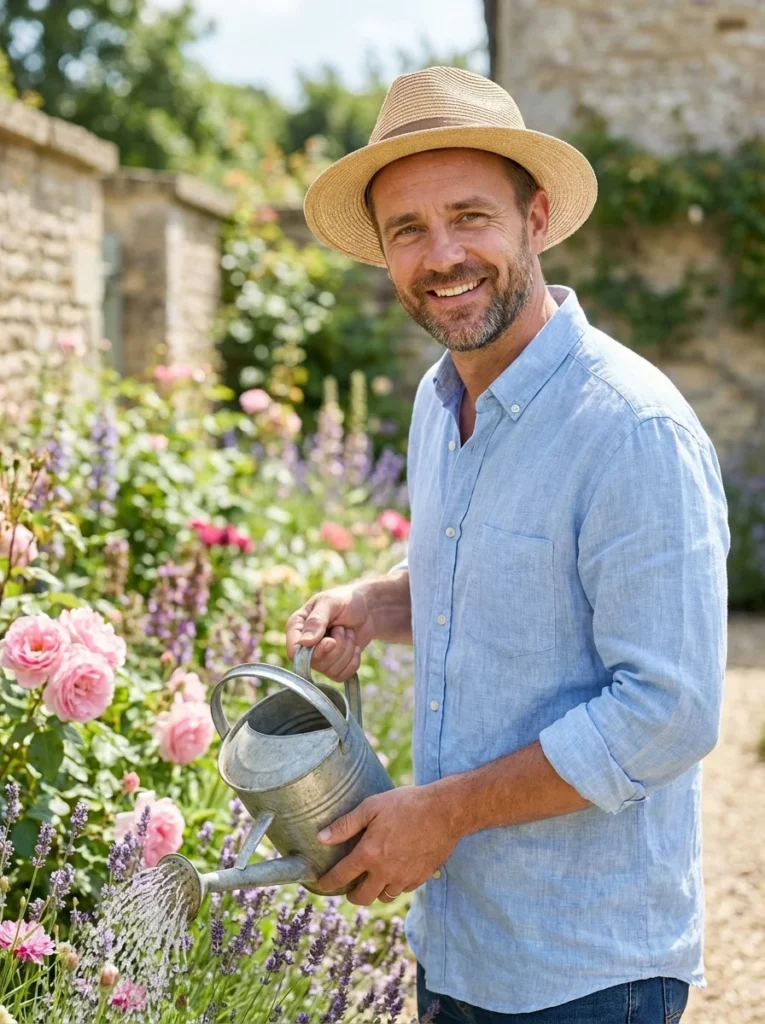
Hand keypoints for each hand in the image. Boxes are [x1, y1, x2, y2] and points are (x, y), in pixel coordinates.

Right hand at [285, 584, 374, 681]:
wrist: (367, 609)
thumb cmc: (345, 601)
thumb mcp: (330, 603)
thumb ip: (316, 620)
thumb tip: (305, 643)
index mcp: (297, 627)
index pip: (294, 652)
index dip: (313, 652)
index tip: (331, 641)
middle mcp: (305, 646)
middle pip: (315, 663)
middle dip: (337, 647)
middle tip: (342, 628)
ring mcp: (319, 658)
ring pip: (331, 670)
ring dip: (347, 650)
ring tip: (348, 633)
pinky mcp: (334, 666)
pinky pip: (342, 675)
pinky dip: (353, 662)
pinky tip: (355, 647)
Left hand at [315, 785, 459, 905]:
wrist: (445, 811)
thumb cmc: (407, 804)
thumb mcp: (372, 807)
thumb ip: (345, 824)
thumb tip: (321, 837)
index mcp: (370, 854)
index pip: (341, 875)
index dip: (327, 882)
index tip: (320, 884)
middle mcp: (385, 872)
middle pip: (362, 897)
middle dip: (352, 895)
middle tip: (349, 886)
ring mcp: (404, 877)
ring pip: (383, 896)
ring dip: (375, 890)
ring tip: (373, 877)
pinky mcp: (420, 878)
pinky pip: (402, 889)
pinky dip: (394, 884)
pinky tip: (394, 870)